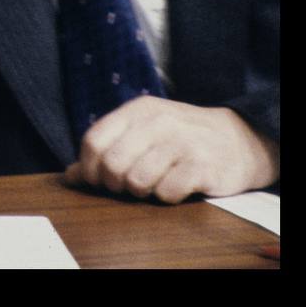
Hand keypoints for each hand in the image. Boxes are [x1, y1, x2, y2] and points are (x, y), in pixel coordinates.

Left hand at [65, 97, 278, 203]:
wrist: (236, 139)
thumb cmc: (179, 138)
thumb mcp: (142, 133)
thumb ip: (106, 149)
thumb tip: (70, 176)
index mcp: (137, 110)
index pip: (93, 140)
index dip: (88, 167)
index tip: (97, 180)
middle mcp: (157, 121)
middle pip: (112, 163)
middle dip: (113, 184)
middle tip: (126, 186)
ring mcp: (181, 142)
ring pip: (137, 179)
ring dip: (139, 191)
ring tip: (150, 185)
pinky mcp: (202, 166)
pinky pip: (167, 191)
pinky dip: (165, 196)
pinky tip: (173, 187)